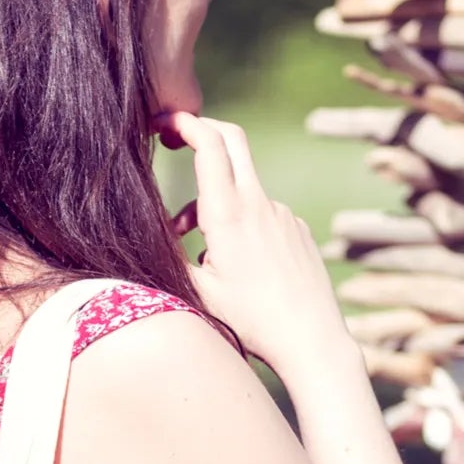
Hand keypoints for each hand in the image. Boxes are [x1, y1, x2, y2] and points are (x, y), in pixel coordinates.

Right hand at [154, 109, 348, 377]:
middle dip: (202, 131)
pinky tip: (240, 265)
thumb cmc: (253, 322)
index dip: (184, 123)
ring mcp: (284, 214)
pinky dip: (242, 224)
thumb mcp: (199, 293)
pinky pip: (263, 214)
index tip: (163, 122)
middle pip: (232, 140)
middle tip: (177, 139)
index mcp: (229, 214)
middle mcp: (260, 204)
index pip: (209, 144)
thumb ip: (171, 256)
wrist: (312, 340)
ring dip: (215, 201)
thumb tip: (150, 235)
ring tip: (199, 249)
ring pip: (242, 188)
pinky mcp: (298, 229)